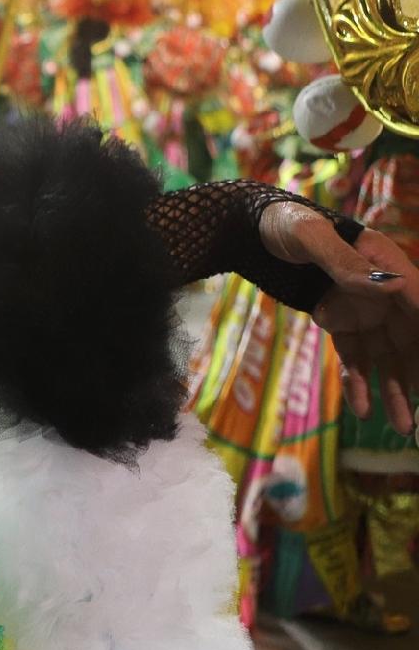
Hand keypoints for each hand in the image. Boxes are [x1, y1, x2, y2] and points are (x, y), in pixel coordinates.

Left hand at [262, 203, 418, 435]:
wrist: (247, 229)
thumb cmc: (282, 222)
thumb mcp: (309, 235)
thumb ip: (344, 261)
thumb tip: (393, 286)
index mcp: (383, 261)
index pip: (417, 299)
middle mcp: (379, 289)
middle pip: (409, 337)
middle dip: (416, 372)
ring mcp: (360, 308)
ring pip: (385, 355)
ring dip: (394, 390)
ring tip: (400, 427)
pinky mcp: (338, 321)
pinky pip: (353, 356)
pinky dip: (357, 381)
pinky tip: (361, 410)